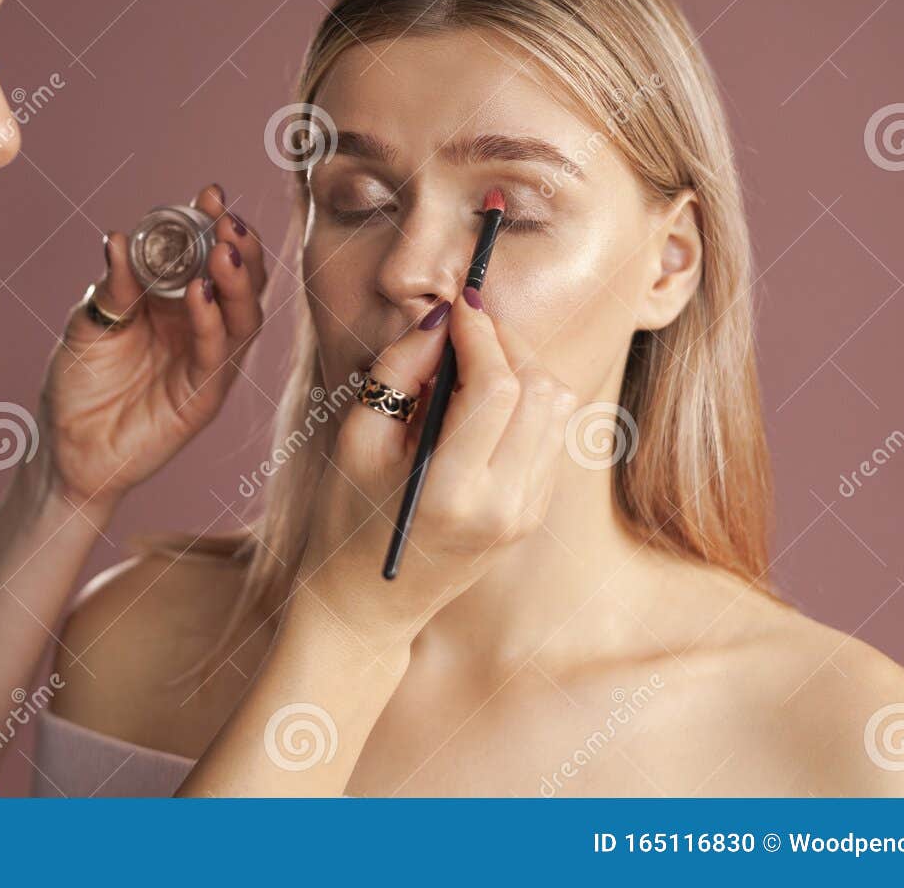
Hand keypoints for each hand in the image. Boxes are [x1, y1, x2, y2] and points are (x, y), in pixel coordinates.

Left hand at [34, 183, 266, 517]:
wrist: (64, 448)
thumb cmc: (78, 382)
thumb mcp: (90, 321)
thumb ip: (113, 285)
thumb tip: (120, 238)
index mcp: (175, 300)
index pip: (207, 254)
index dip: (214, 224)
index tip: (210, 194)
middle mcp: (199, 326)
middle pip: (240, 280)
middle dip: (240, 245)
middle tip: (226, 217)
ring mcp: (206, 361)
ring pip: (243, 315)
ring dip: (239, 279)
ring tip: (226, 248)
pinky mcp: (203, 396)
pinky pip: (217, 355)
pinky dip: (213, 322)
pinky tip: (201, 293)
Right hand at [291, 289, 578, 658]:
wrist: (368, 601)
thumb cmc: (346, 516)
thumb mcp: (355, 439)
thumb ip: (399, 370)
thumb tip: (442, 318)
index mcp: (451, 492)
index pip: (495, 389)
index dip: (482, 333)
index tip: (460, 302)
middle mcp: (503, 506)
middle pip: (540, 391)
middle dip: (506, 343)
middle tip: (465, 326)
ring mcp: (526, 514)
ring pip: (557, 408)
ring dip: (521, 369)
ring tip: (469, 364)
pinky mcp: (534, 513)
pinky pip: (551, 435)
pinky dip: (525, 402)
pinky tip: (480, 402)